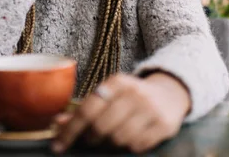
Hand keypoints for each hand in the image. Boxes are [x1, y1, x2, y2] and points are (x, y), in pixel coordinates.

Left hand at [51, 73, 190, 153]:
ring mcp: (151, 109)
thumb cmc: (131, 97)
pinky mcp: (163, 125)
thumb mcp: (109, 95)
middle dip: (90, 138)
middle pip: (101, 126)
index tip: (57, 145)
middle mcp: (134, 93)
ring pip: (118, 139)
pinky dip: (129, 146)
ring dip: (110, 144)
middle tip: (90, 139)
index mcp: (117, 82)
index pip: (87, 109)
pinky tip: (130, 138)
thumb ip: (84, 108)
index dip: (70, 130)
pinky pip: (137, 146)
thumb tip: (57, 123)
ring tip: (111, 137)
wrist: (170, 94)